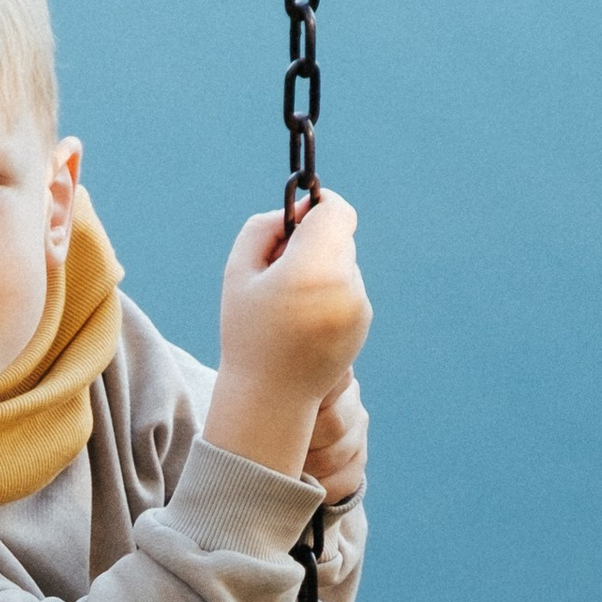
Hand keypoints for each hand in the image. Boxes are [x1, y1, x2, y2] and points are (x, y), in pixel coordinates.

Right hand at [204, 192, 372, 478]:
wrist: (271, 396)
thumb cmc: (247, 332)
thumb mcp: (238, 272)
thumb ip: (265, 227)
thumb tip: (299, 209)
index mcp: (311, 268)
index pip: (336, 211)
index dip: (318, 205)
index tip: (299, 216)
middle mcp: (343, 284)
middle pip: (338, 235)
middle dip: (313, 241)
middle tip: (279, 267)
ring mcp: (358, 305)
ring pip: (344, 261)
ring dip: (321, 267)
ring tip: (289, 301)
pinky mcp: (363, 321)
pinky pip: (348, 286)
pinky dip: (329, 291)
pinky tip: (304, 320)